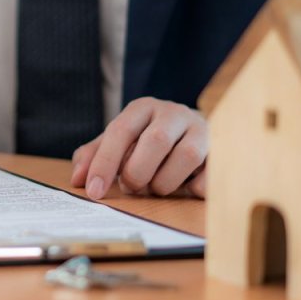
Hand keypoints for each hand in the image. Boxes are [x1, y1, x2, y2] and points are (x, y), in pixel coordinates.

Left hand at [69, 97, 207, 198]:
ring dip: (165, 183)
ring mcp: (202, 129)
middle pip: (156, 141)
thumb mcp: (120, 143)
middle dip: (138, 173)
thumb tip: (78, 179)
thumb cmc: (149, 140)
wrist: (196, 132)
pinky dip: (193, 189)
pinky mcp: (223, 151)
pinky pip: (209, 176)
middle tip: (132, 186)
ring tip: (157, 186)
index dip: (105, 163)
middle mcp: (174, 112)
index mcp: (144, 108)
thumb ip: (95, 155)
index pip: (120, 131)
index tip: (94, 191)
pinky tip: (185, 186)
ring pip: (187, 157)